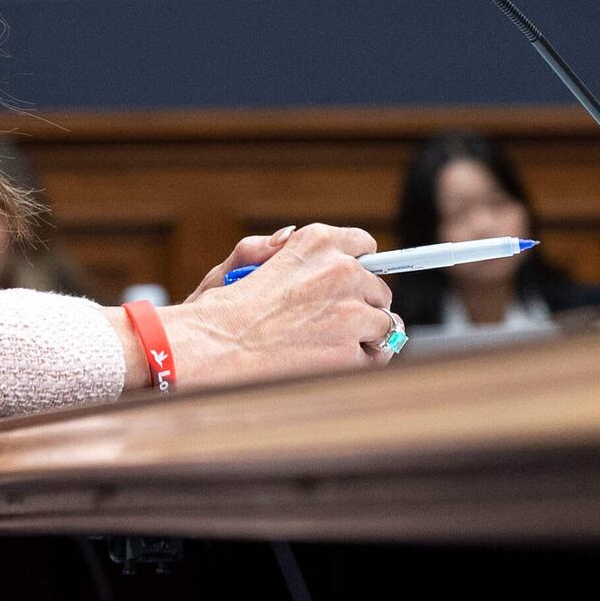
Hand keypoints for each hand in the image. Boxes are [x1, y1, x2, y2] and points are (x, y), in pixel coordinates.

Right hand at [160, 226, 394, 386]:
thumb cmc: (221, 310)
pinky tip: (337, 361)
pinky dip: (362, 361)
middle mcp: (341, 270)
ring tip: (333, 342)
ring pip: (384, 322)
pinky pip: (377, 354)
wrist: (214, 348)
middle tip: (332, 319)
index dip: (357, 267)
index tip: (351, 282)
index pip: (363, 246)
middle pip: (378, 287)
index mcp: (316, 242)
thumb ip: (267, 247)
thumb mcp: (239, 262)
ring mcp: (350, 312)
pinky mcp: (350, 351)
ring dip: (365, 333)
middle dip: (361, 303)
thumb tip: (287, 239)